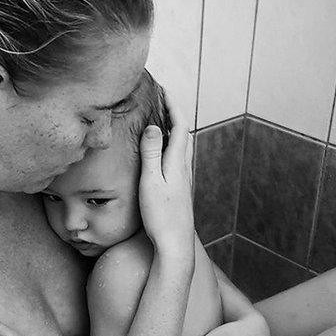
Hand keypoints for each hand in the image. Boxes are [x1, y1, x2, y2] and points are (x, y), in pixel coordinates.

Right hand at [138, 93, 193, 257]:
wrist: (175, 245)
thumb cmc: (161, 216)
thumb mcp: (151, 182)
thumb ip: (151, 153)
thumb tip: (153, 127)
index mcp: (177, 163)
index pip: (179, 126)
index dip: (172, 106)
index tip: (164, 90)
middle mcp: (184, 169)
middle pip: (183, 135)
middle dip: (175, 114)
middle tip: (163, 101)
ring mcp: (184, 181)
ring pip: (182, 148)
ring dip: (175, 131)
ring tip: (162, 122)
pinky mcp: (180, 192)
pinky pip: (178, 160)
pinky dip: (172, 147)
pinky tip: (163, 155)